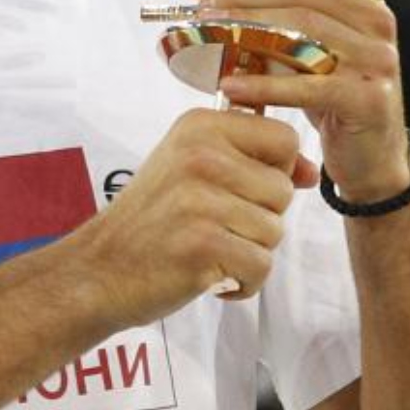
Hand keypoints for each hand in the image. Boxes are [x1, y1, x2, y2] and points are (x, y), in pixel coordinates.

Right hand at [73, 107, 317, 322]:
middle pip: (282, 191)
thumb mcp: (190, 169)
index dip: (277, 171)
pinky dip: (242, 283)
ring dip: (248, 253)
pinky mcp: (202, 244)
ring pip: (274, 232)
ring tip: (206, 250)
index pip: (284, 139)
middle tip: (211, 227)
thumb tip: (312, 172)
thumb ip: (250, 162)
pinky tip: (208, 276)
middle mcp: (200, 155)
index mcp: (199, 126)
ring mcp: (200, 199)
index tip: (241, 191)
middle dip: (259, 219)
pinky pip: (261, 267)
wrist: (97, 270)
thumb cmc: (150, 221)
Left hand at [209, 0, 409, 200]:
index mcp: (368, 4)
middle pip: (306, 1)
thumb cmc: (332, 95)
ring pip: (302, 37)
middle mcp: (378, 26)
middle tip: (203, 9)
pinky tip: (229, 86)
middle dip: (247, 1)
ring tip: (206, 40)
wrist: (371, 157)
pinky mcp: (366, 98)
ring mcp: (378, 61)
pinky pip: (305, 84)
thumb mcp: (314, 50)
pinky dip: (262, 84)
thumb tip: (221, 2)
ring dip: (246, 37)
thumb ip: (287, 21)